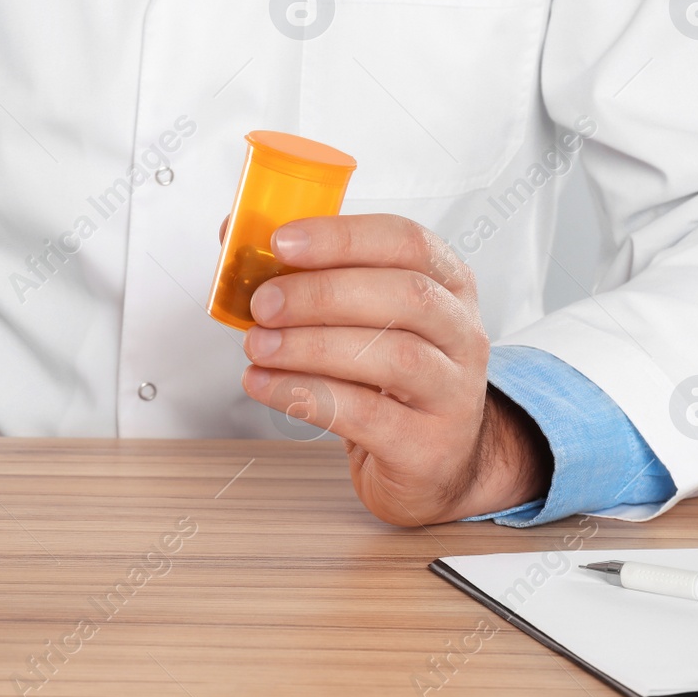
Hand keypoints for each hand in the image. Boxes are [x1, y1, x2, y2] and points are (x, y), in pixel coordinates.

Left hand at [236, 214, 550, 525]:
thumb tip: (236, 235)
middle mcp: (461, 333)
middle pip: (404, 295)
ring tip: (259, 346)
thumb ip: (307, 273)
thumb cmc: (388, 377)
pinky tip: (266, 384)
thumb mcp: (362, 317)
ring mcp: (453, 392)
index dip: (342, 237)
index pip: (405, 242)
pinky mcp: (428, 446)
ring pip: (391, 357)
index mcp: (447, 284)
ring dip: (311, 346)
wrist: (433, 461)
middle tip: (263, 304)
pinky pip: (366, 414)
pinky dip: (306, 395)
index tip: (282, 242)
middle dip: (322, 294)